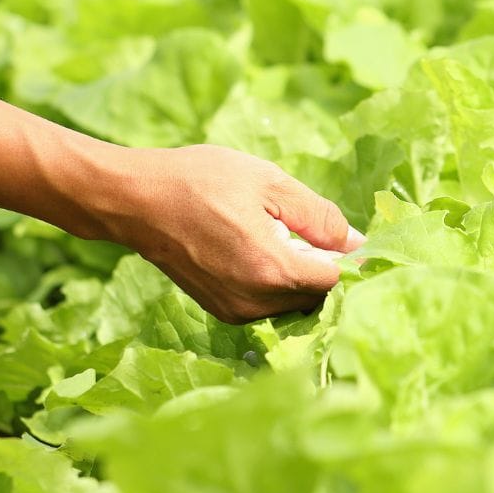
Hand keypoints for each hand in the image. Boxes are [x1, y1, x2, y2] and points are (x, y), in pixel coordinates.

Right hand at [78, 145, 366, 323]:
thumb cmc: (199, 181)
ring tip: (275, 232)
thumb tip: (357, 242)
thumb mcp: (267, 182)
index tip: (350, 235)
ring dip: (298, 273)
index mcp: (272, 269)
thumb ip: (317, 216)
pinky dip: (275, 280)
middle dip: (323, 265)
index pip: (337, 280)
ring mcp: (237, 310)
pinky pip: (268, 302)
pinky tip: (255, 246)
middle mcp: (256, 301)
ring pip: (294, 301)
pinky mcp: (223, 311)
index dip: (350, 257)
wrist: (136, 201)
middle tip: (305, 225)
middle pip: (318, 295)